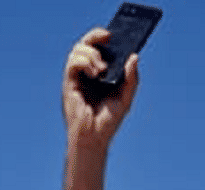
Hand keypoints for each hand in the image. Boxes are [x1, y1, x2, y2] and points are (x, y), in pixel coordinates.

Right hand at [62, 28, 139, 147]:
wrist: (94, 139)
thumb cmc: (108, 122)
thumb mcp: (125, 98)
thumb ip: (131, 78)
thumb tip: (134, 56)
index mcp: (100, 74)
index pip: (98, 48)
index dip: (103, 37)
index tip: (113, 34)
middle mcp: (86, 73)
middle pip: (85, 44)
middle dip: (95, 36)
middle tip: (107, 37)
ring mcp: (77, 78)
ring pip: (77, 50)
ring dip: (91, 53)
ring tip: (102, 69)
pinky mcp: (69, 84)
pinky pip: (72, 63)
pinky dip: (84, 62)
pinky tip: (94, 73)